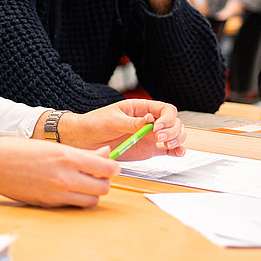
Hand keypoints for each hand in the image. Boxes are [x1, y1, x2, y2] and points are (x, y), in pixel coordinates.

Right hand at [0, 137, 117, 207]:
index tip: (109, 165)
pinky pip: (73, 206)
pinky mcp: (48, 204)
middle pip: (103, 188)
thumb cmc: (16, 150)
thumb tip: (104, 153)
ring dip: (91, 193)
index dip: (112, 167)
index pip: (107, 168)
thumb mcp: (51, 145)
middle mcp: (65, 177)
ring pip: (91, 201)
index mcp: (67, 156)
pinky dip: (75, 199)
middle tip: (95, 174)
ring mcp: (56, 194)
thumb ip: (81, 152)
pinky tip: (65, 188)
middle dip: (103, 181)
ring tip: (80, 183)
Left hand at [62, 99, 186, 160]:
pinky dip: (176, 150)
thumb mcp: (113, 120)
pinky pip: (168, 149)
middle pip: (174, 123)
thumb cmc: (96, 123)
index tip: (157, 127)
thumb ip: (132, 122)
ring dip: (176, 140)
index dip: (167, 118)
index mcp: (141, 108)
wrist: (84, 139)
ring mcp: (151, 135)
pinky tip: (177, 152)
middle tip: (158, 139)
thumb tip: (151, 120)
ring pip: (175, 135)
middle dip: (172, 131)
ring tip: (165, 146)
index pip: (166, 109)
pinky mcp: (149, 149)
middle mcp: (150, 121)